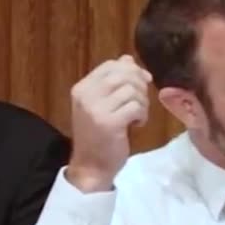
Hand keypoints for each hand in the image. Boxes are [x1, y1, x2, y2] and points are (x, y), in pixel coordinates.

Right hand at [67, 55, 151, 192]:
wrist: (91, 166)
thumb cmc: (99, 135)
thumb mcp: (102, 104)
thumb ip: (114, 81)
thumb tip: (128, 58)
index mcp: (82, 88)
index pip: (111, 65)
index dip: (132, 70)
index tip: (142, 82)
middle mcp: (85, 95)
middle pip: (124, 74)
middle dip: (140, 86)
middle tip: (140, 103)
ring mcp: (95, 109)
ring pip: (132, 90)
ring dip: (142, 103)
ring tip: (137, 116)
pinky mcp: (109, 123)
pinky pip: (136, 107)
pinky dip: (142, 115)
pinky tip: (136, 125)